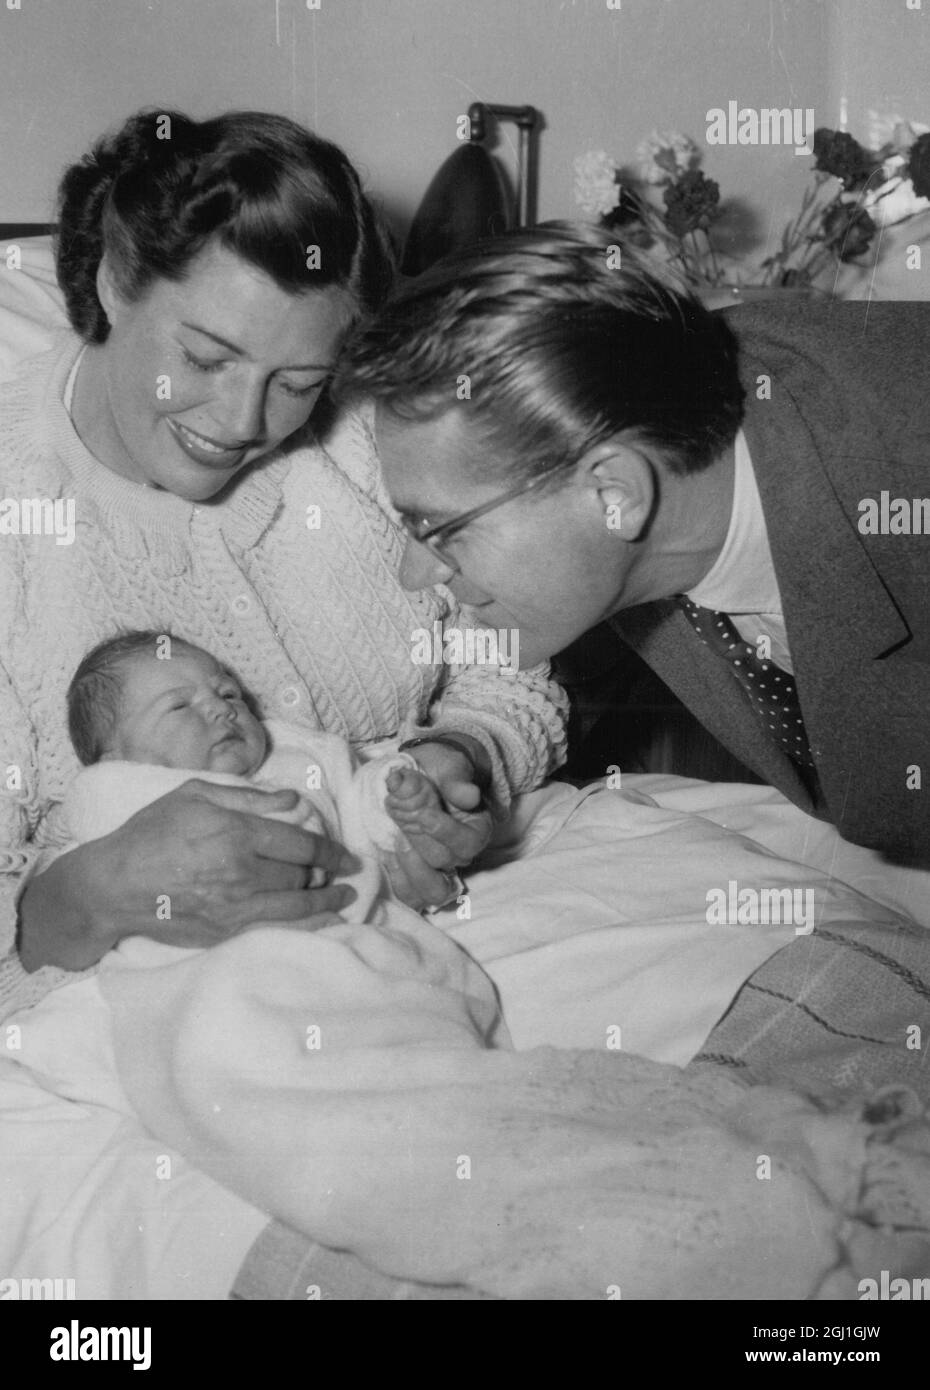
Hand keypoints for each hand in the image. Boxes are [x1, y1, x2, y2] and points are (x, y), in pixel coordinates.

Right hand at [18, 780, 356, 971]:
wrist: (114, 884)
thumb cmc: (152, 832)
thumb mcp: (195, 795)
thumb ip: (248, 797)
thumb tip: (293, 799)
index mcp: (237, 832)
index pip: (301, 845)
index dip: (332, 851)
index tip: (349, 856)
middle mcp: (242, 870)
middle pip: (301, 875)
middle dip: (325, 873)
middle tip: (340, 872)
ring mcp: (235, 905)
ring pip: (296, 905)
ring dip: (327, 902)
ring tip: (346, 898)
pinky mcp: (226, 931)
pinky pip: (278, 929)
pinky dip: (308, 926)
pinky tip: (325, 922)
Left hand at [383, 747, 492, 910]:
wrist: (425, 773)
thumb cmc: (441, 769)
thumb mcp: (450, 764)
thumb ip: (457, 779)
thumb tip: (468, 796)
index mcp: (477, 829)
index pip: (467, 842)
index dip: (444, 832)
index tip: (423, 814)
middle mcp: (460, 854)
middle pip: (442, 861)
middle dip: (418, 838)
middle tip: (400, 813)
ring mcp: (439, 868)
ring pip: (430, 889)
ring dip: (409, 866)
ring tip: (396, 839)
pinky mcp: (416, 873)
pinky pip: (410, 893)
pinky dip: (396, 878)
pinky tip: (386, 853)